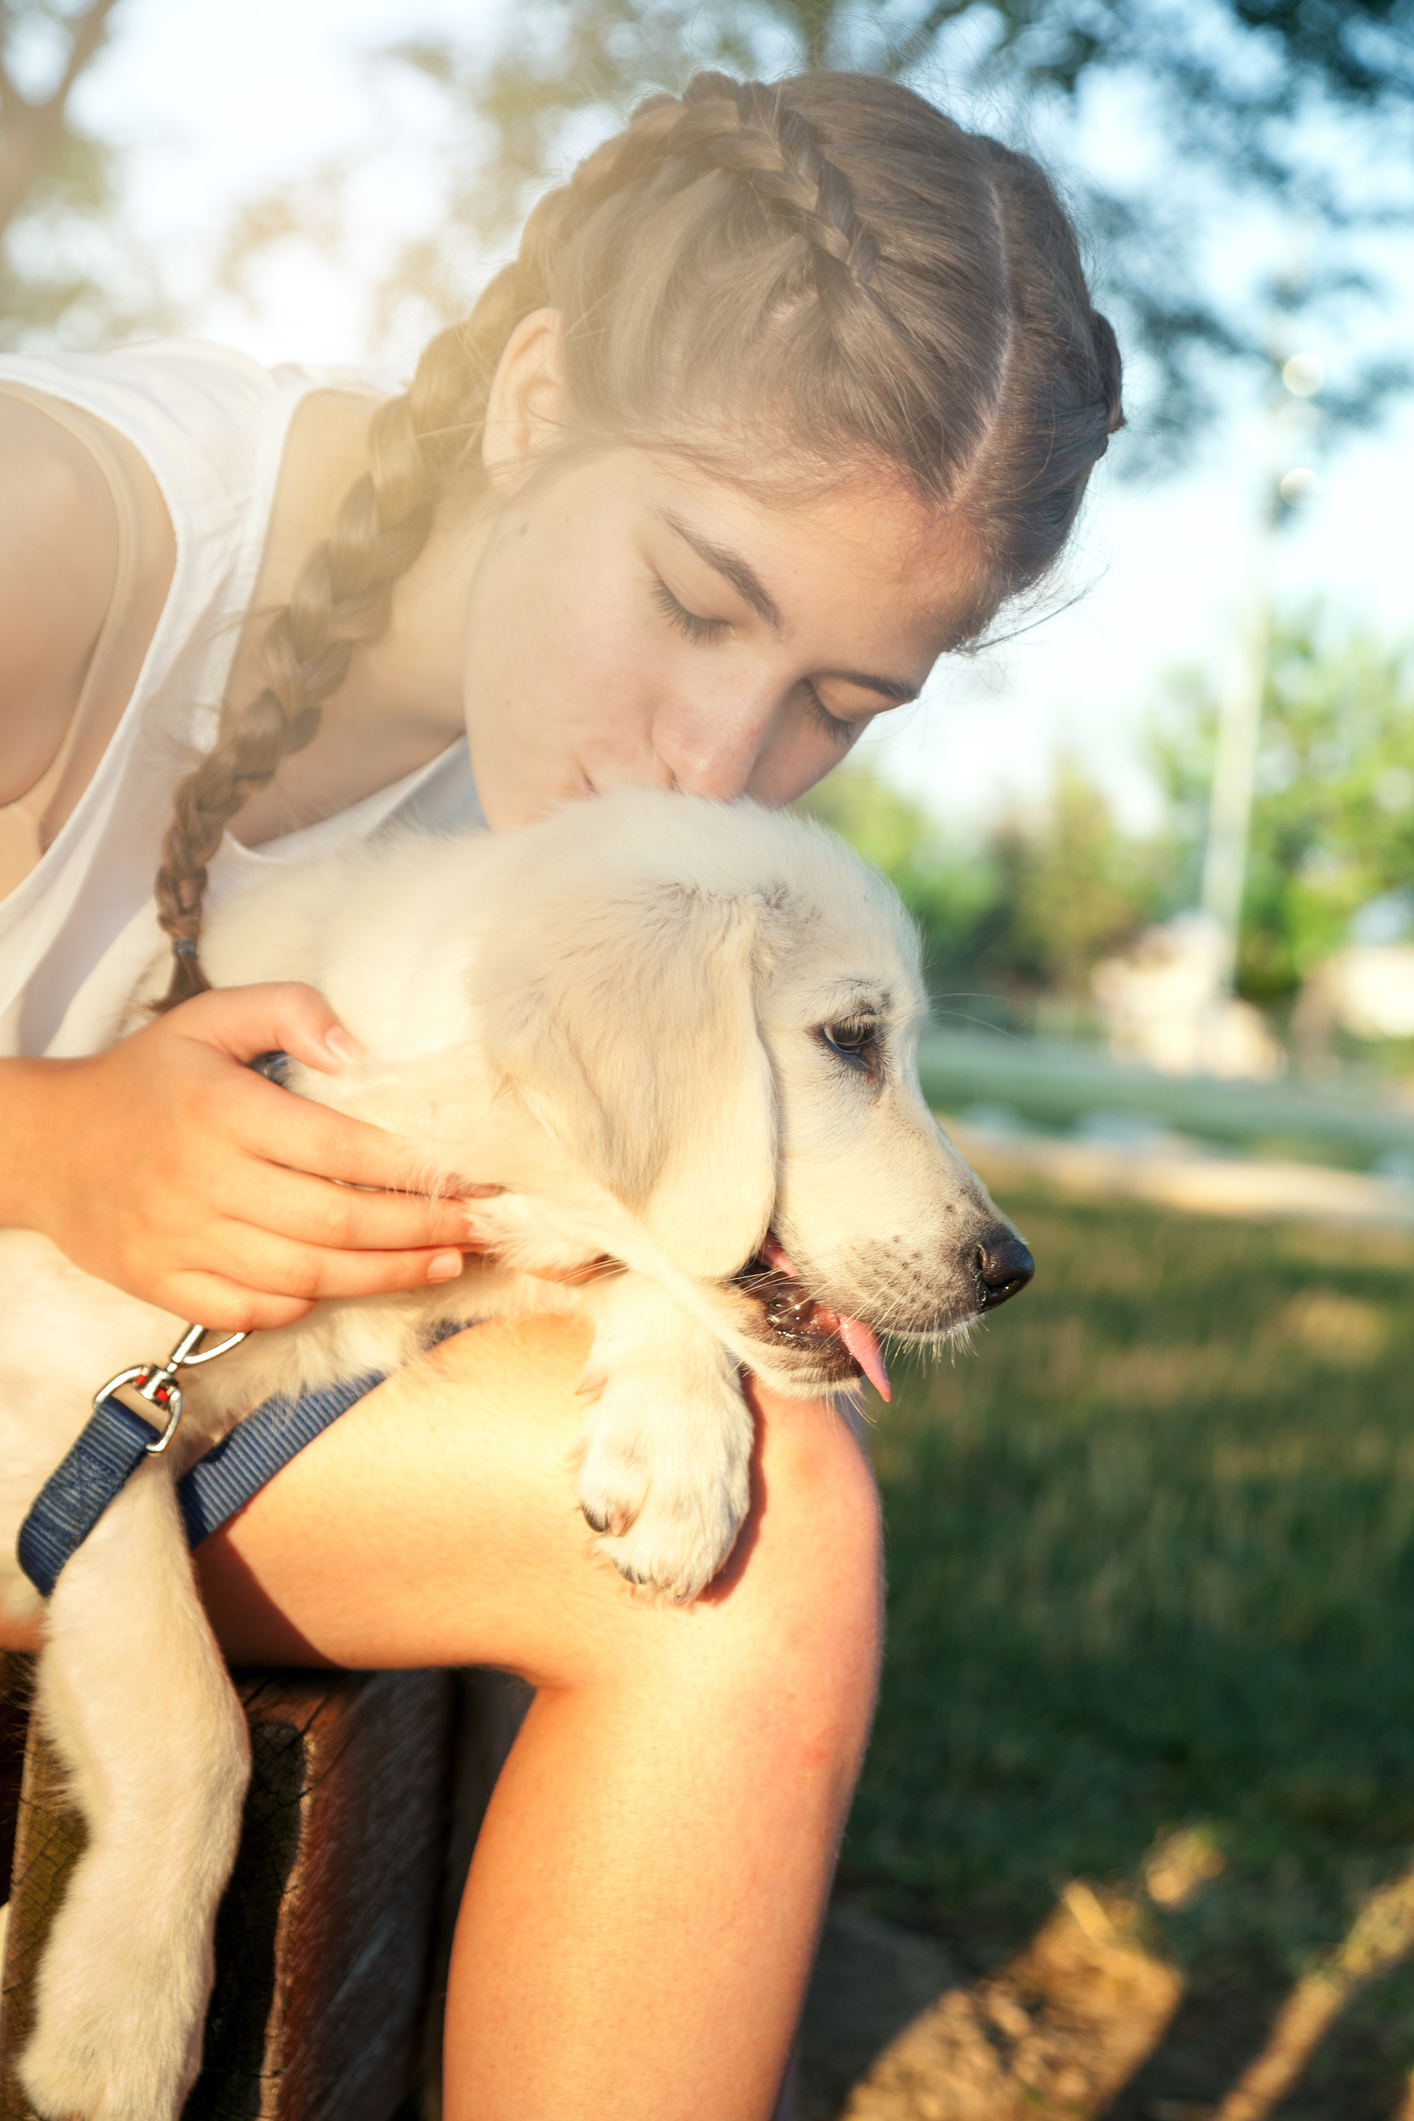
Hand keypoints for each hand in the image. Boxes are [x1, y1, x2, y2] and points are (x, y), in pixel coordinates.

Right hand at [9, 983, 488, 1329]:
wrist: (45, 1146)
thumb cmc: (149, 1077)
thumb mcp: (210, 1017)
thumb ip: (290, 1011)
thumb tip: (359, 1051)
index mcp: (223, 1111)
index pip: (341, 1149)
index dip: (415, 1171)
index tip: (474, 1177)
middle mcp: (204, 1182)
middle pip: (336, 1222)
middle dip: (420, 1231)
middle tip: (482, 1230)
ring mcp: (182, 1242)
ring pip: (305, 1275)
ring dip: (385, 1276)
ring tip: (445, 1263)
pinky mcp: (164, 1285)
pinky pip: (253, 1309)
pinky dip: (307, 1302)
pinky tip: (353, 1283)